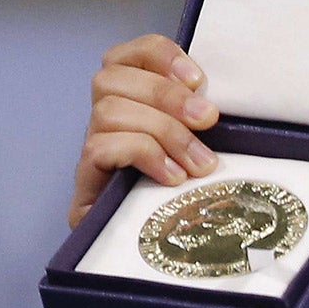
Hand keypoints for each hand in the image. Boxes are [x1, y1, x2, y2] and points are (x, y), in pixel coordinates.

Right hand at [68, 33, 219, 229]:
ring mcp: (92, 149)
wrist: (146, 253)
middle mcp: (103, 120)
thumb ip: (202, 124)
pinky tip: (172, 177)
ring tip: (199, 164)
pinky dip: (143, 155)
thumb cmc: (184, 195)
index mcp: (130, 101)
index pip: (128, 54)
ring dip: (163, 131)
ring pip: (108, 110)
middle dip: (166, 95)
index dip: (160, 56)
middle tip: (208, 121)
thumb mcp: (201, 150)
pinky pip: (100, 148)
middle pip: (111, 78)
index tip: (199, 79)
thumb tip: (222, 106)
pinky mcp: (86, 183)